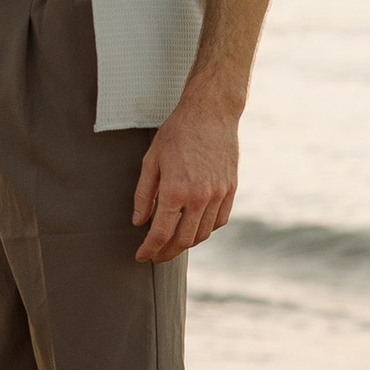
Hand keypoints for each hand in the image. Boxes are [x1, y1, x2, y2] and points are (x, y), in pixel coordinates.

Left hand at [131, 93, 239, 263]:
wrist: (211, 112)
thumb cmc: (177, 133)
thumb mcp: (151, 160)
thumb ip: (143, 194)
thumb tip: (138, 221)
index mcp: (175, 190)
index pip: (160, 233)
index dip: (149, 250)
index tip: (141, 256)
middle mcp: (199, 196)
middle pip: (183, 240)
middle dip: (167, 253)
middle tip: (156, 256)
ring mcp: (218, 194)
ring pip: (203, 234)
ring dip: (186, 243)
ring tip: (173, 243)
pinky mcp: (230, 189)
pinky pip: (219, 220)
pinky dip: (206, 229)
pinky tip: (195, 228)